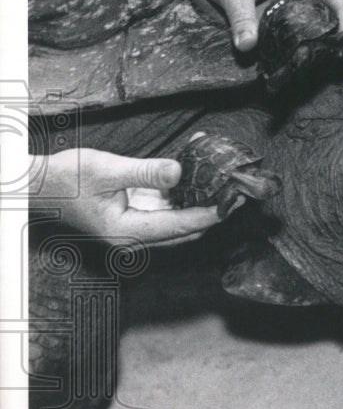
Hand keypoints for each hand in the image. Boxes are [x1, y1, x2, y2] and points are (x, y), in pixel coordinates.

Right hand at [32, 149, 223, 246]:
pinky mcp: (135, 220)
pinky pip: (167, 214)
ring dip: (200, 207)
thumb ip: (146, 172)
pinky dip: (184, 200)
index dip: (208, 215)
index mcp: (127, 232)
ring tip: (225, 188)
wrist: (40, 186)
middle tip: (236, 194)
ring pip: (178, 225)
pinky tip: (198, 181)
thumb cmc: (66, 178)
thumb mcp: (107, 169)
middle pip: (184, 231)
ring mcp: (135, 231)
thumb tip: (179, 172)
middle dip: (211, 214)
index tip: (232, 204)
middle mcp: (134, 239)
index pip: (179, 226)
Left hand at [183, 0, 342, 51]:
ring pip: (310, 29)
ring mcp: (286, 8)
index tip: (342, 39)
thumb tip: (247, 47)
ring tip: (316, 67)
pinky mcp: (272, 22)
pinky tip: (292, 67)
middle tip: (335, 60)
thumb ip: (241, 18)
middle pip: (327, 15)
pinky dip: (292, 52)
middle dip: (333, 37)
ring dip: (314, 48)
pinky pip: (288, 39)